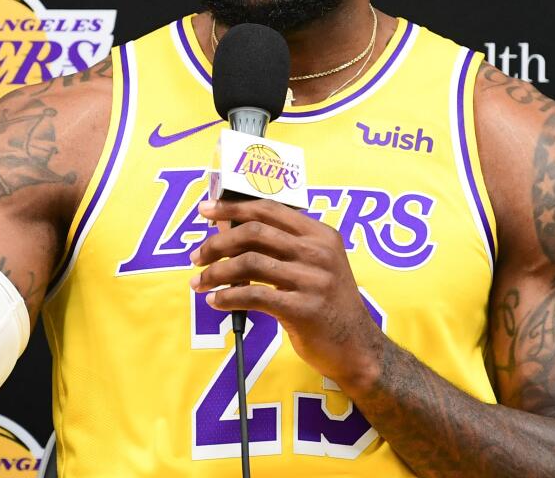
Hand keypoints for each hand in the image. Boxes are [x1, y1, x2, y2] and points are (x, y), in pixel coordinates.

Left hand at [190, 198, 383, 394]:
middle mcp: (318, 252)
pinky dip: (227, 297)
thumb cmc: (328, 304)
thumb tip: (229, 231)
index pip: (268, 209)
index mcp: (320, 234)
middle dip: (217, 242)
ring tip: (200, 282)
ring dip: (216, 272)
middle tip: (197, 256)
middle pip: (253, 232)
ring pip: (249, 263)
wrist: (358, 347)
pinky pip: (253, 296)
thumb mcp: (317, 265)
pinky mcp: (304, 309)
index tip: (205, 211)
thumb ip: (282, 246)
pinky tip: (216, 301)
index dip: (232, 207)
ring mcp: (313, 280)